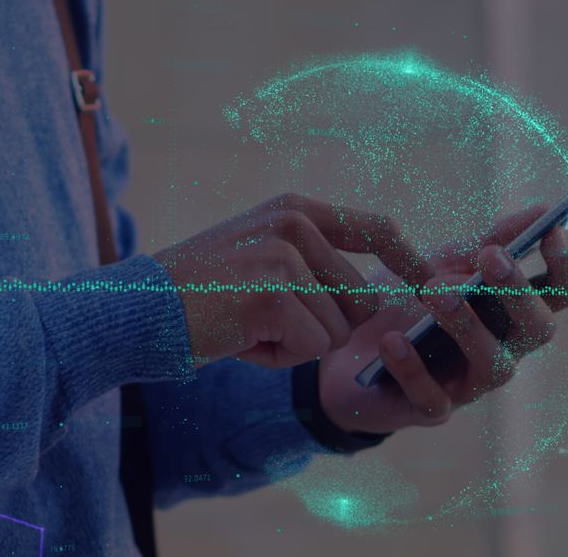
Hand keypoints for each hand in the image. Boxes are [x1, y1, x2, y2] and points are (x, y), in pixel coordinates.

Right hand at [154, 194, 432, 367]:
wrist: (137, 310)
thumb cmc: (198, 295)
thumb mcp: (259, 259)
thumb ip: (312, 265)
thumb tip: (378, 300)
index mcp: (294, 209)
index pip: (374, 227)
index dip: (408, 258)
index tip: (430, 282)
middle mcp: (294, 223)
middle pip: (361, 299)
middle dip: (321, 327)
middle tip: (262, 320)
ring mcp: (284, 255)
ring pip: (335, 330)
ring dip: (294, 345)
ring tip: (244, 326)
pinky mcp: (273, 292)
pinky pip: (308, 347)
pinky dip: (275, 358)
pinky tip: (238, 339)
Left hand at [317, 206, 567, 433]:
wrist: (345, 348)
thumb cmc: (404, 302)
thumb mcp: (441, 264)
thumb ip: (487, 242)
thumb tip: (541, 210)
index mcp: (509, 313)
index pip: (559, 295)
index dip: (565, 268)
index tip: (552, 232)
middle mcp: (502, 350)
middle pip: (537, 329)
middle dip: (518, 292)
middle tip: (489, 258)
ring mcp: (469, 384)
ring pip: (495, 366)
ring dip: (468, 326)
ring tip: (434, 291)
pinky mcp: (429, 410)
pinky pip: (432, 397)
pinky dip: (412, 367)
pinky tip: (392, 340)